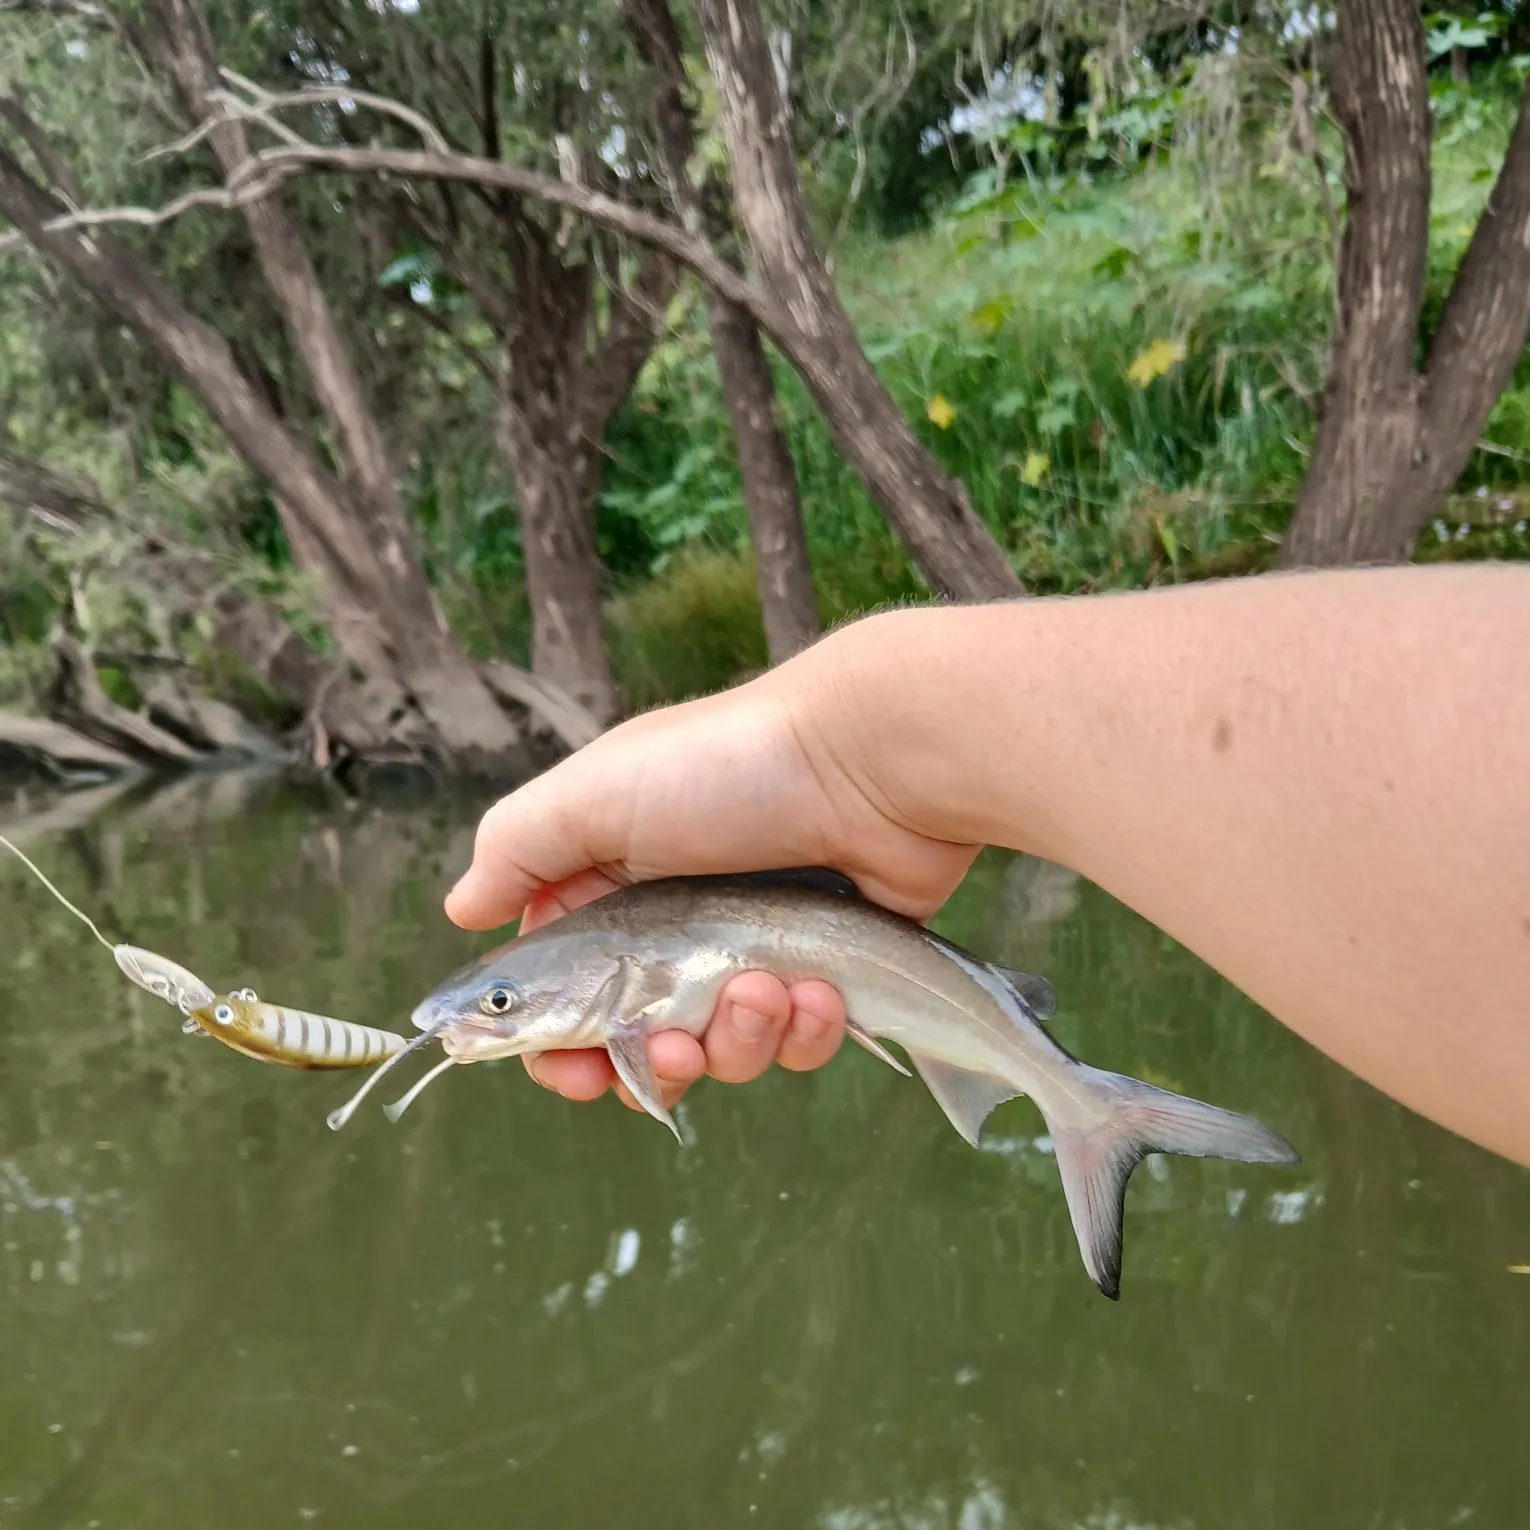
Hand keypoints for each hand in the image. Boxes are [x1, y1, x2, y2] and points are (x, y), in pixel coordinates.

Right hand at [443, 625, 980, 1113]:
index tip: (574, 1071)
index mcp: (614, 887)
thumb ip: (515, 850)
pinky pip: (799, 1042)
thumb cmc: (726, 769)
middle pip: (643, 1046)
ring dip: (738, 1040)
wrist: (870, 762)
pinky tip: (816, 987)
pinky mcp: (825, 974)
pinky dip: (805, 1028)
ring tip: (766, 988)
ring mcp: (754, 953)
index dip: (564, 1048)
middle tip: (674, 1045)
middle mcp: (679, 928)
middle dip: (655, 1061)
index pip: (568, 997)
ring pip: (725, 1054)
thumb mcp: (593, 792)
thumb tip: (461, 909)